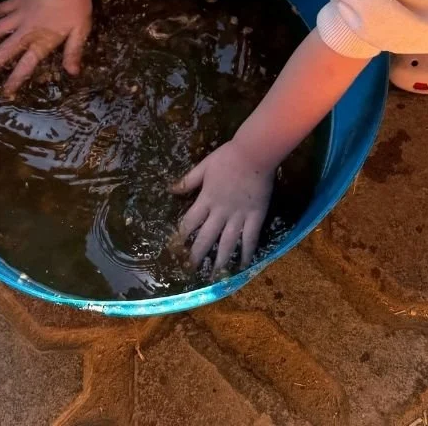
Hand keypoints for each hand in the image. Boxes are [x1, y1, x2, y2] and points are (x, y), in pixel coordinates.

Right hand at [0, 0, 92, 96]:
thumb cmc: (77, 7)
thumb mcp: (80, 31)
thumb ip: (73, 52)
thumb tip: (72, 73)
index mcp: (42, 41)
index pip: (26, 65)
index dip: (15, 79)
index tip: (4, 92)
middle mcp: (26, 31)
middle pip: (4, 52)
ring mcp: (18, 16)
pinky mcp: (14, 2)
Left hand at [172, 140, 273, 274]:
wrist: (255, 152)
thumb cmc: (228, 157)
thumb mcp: (204, 166)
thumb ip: (188, 180)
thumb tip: (171, 190)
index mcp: (206, 199)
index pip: (189, 223)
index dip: (180, 237)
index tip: (174, 250)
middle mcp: (220, 211)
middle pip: (206, 238)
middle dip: (197, 255)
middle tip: (191, 271)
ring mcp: (239, 215)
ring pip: (228, 242)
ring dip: (220, 260)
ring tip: (215, 276)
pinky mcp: (256, 215)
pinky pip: (251, 237)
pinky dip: (247, 252)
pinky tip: (244, 264)